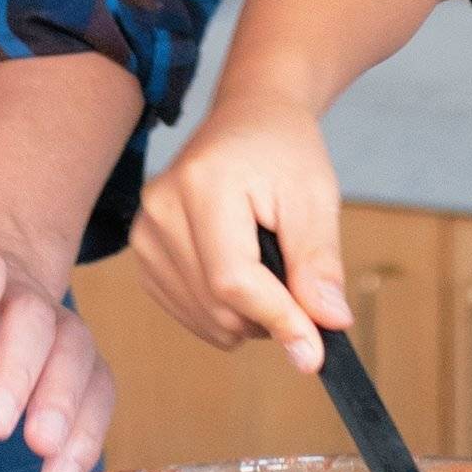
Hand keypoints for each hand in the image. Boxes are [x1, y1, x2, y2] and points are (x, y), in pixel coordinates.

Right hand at [129, 89, 350, 369]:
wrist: (249, 118)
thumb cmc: (284, 151)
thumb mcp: (315, 197)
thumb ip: (318, 262)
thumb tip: (328, 324)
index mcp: (202, 184)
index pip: (234, 280)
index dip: (278, 320)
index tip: (316, 352)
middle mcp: (160, 208)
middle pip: (218, 306)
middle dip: (270, 316)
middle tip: (302, 286)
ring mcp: (143, 232)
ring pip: (204, 318)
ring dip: (248, 317)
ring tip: (271, 268)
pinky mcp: (143, 252)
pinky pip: (188, 312)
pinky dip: (223, 312)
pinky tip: (242, 274)